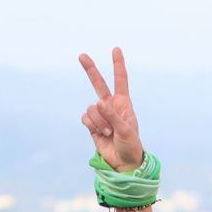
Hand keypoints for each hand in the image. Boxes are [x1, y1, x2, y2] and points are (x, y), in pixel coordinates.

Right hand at [78, 48, 143, 171]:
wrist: (123, 162)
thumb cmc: (130, 145)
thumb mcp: (125, 130)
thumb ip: (112, 115)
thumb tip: (98, 102)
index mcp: (123, 104)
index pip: (120, 80)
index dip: (118, 65)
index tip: (116, 49)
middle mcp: (110, 106)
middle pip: (98, 84)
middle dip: (90, 70)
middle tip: (81, 55)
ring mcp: (100, 115)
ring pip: (91, 108)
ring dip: (98, 121)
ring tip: (108, 132)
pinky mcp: (92, 125)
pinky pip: (85, 118)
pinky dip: (91, 125)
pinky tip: (99, 133)